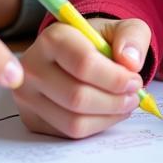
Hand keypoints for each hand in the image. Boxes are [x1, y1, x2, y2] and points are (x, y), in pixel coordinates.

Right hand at [13, 17, 151, 138]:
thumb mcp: (122, 28)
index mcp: (53, 38)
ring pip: (74, 121)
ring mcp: (28, 96)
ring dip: (108, 116)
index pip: (83, 64)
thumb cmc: (98, 42)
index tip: (134, 80)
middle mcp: (32, 67)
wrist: (75, 55)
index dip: (115, 77)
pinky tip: (107, 112)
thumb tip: (131, 61)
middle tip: (133, 96)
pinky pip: (69, 133)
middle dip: (114, 100)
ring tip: (124, 105)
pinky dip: (97, 126)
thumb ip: (132, 36)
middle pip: (77, 97)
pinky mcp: (31, 119)